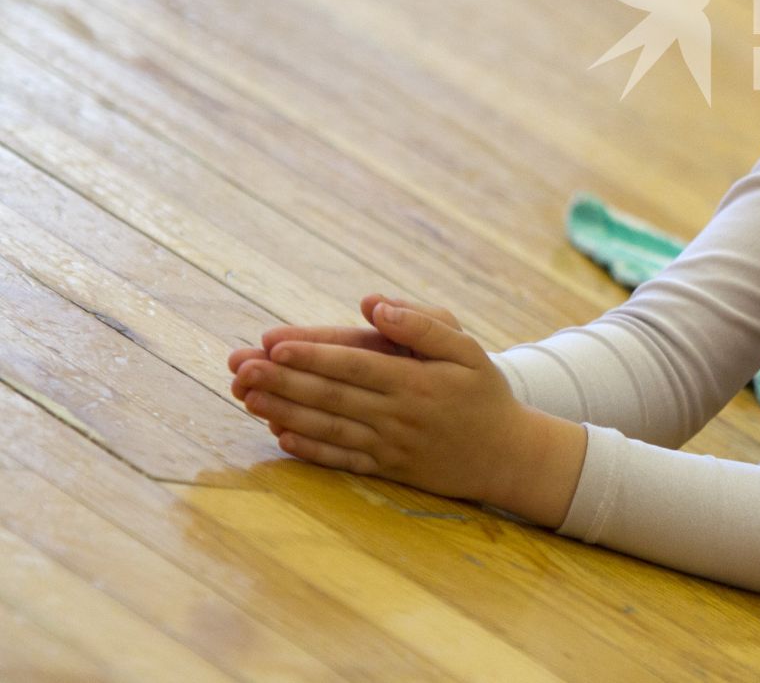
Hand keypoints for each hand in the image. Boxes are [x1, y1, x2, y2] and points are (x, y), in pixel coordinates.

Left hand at [233, 300, 587, 527]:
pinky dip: (307, 448)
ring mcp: (388, 446)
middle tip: (239, 365)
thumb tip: (374, 304)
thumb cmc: (483, 393)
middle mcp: (398, 416)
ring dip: (283, 411)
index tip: (273, 342)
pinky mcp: (385, 469)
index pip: (354, 364)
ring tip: (245, 396)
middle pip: (331, 396)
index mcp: (417, 382)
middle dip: (282, 379)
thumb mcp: (467, 349)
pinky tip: (278, 434)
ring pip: (327, 427)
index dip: (313, 354)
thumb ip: (422, 326)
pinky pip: (339, 459)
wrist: (506, 455)